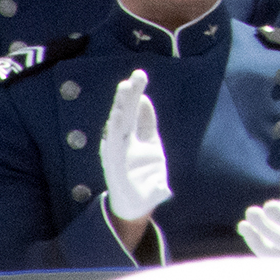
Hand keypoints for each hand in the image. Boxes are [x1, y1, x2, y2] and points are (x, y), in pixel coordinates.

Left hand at [99, 69, 170, 221]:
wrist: (135, 201)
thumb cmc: (138, 202)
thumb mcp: (146, 200)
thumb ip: (155, 192)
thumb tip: (162, 190)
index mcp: (119, 160)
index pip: (117, 138)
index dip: (118, 125)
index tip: (119, 110)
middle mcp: (122, 147)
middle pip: (123, 120)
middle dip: (125, 102)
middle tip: (128, 83)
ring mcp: (133, 142)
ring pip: (131, 116)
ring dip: (133, 97)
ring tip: (136, 78)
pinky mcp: (145, 141)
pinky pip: (143, 122)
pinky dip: (143, 109)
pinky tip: (143, 96)